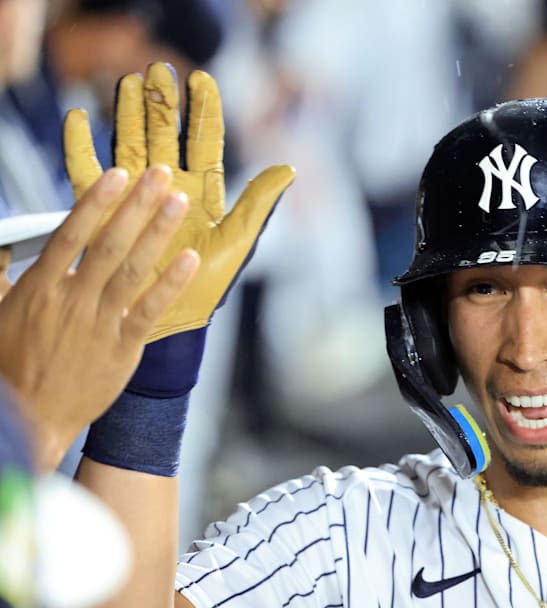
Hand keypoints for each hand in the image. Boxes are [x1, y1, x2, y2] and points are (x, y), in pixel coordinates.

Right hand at [0, 167, 197, 469]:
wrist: (28, 421)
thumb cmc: (8, 367)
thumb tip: (3, 241)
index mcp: (38, 289)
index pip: (71, 234)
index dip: (96, 202)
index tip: (117, 174)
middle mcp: (72, 301)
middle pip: (110, 244)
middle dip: (137, 206)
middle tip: (160, 175)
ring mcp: (99, 324)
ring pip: (134, 270)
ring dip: (158, 233)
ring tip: (179, 203)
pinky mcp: (122, 349)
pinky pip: (150, 310)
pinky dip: (170, 284)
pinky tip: (189, 259)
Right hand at [63, 62, 294, 341]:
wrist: (170, 324)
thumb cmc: (206, 286)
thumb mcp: (237, 242)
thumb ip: (258, 202)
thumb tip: (289, 167)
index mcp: (202, 192)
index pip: (204, 142)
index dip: (203, 111)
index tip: (202, 79)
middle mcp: (168, 189)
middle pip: (163, 136)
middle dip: (161, 103)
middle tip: (157, 70)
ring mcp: (135, 199)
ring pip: (128, 146)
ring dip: (125, 115)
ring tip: (125, 83)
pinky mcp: (104, 214)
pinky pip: (87, 176)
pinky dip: (80, 148)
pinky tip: (79, 121)